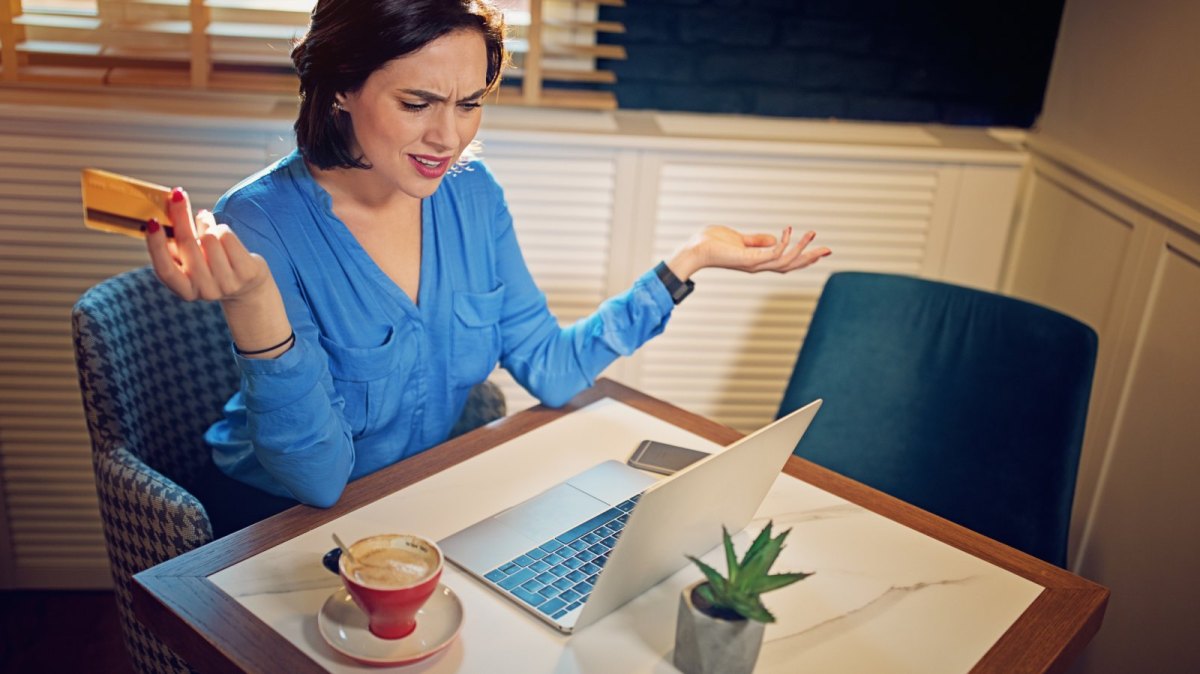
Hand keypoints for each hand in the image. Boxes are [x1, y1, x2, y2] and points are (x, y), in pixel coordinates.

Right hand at [146, 187, 291, 357]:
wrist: (247, 288)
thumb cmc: (211, 267)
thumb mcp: (190, 261)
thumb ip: (175, 244)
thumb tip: (163, 215)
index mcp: (184, 290)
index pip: (165, 270)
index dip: (156, 245)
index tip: (152, 222)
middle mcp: (205, 290)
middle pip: (188, 244)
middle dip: (180, 215)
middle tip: (177, 195)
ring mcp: (227, 283)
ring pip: (210, 237)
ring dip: (208, 226)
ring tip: (210, 230)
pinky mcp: (246, 273)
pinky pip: (227, 237)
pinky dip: (223, 230)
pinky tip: (224, 238)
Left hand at [667, 225, 831, 279]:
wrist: (694, 249)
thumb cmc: (712, 244)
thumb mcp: (739, 239)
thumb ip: (756, 240)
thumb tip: (774, 238)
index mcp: (758, 261)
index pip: (786, 262)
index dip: (804, 257)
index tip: (821, 250)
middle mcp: (759, 266)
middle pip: (792, 266)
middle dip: (811, 258)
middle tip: (829, 249)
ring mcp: (754, 264)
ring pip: (786, 260)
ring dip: (802, 248)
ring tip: (812, 233)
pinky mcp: (748, 259)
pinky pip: (772, 253)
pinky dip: (783, 243)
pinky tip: (789, 231)